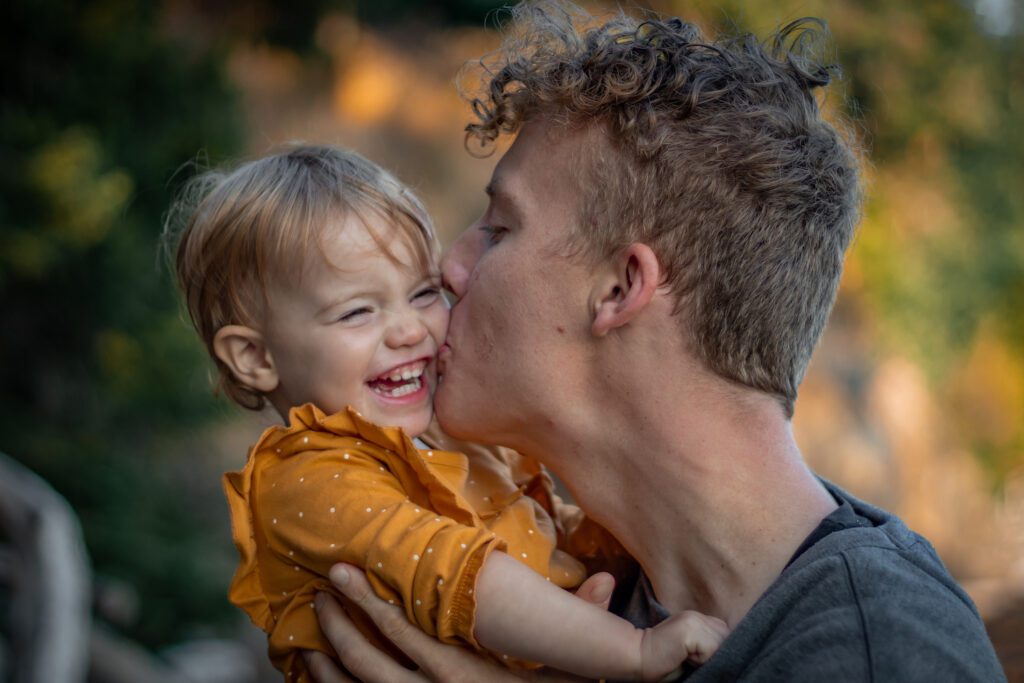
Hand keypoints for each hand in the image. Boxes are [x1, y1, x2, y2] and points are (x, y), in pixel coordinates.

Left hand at [306, 564, 615, 682]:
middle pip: (369, 660)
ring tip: (312, 632)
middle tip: (322, 591)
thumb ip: (582, 628)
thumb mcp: (570, 679)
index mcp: (464, 677)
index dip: (369, 602)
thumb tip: (608, 579)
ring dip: (328, 660)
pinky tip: (321, 677)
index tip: (344, 572)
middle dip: (339, 624)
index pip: (405, 633)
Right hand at [639, 610, 729, 680]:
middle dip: (717, 652)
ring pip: (722, 644)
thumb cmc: (663, 663)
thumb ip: (706, 644)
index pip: (726, 633)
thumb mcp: (690, 651)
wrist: (638, 658)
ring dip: (709, 656)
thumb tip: (728, 651)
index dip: (719, 648)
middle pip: (727, 637)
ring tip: (688, 659)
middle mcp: (697, 615)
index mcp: (697, 618)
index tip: (700, 658)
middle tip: (692, 659)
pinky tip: (685, 658)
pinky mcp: (689, 629)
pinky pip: (711, 649)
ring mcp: (693, 620)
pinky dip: (702, 660)